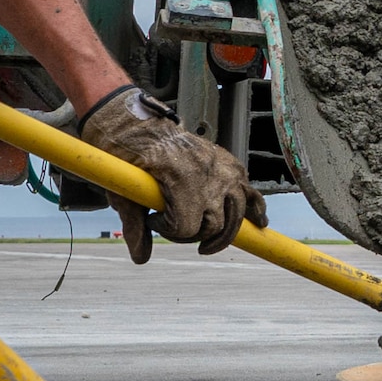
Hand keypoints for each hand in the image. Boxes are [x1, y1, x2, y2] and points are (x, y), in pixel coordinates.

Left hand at [79, 86, 267, 262]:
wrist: (139, 122)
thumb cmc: (127, 152)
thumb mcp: (123, 191)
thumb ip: (134, 226)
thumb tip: (140, 258)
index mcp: (182, 179)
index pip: (187, 228)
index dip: (168, 232)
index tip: (154, 220)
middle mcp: (208, 174)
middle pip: (213, 225)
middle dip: (192, 234)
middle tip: (173, 228)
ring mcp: (222, 168)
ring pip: (237, 212)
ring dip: (226, 231)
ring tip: (208, 243)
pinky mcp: (228, 162)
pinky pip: (249, 190)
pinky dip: (255, 207)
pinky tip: (259, 221)